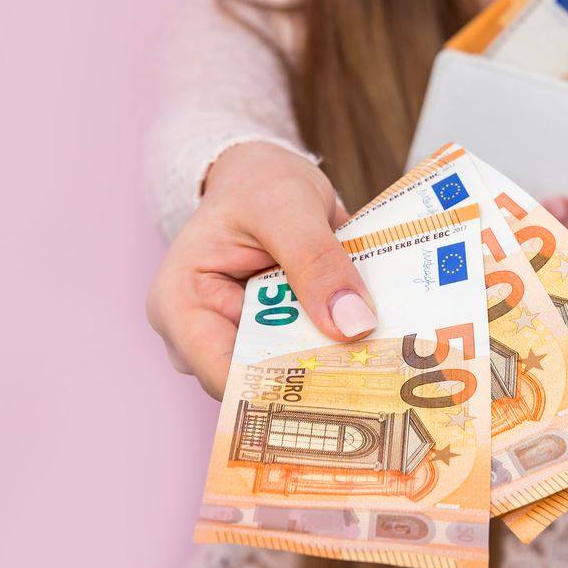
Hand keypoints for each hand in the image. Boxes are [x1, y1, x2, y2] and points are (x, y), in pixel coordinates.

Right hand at [146, 142, 376, 398]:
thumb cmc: (257, 185)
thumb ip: (316, 261)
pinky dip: (340, 350)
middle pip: (259, 381)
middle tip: (378, 376)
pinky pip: (308, 358)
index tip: (336, 389)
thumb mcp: (287, 207)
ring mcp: (237, 343)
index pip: (223, 374)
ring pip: (289, 376)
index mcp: (181, 307)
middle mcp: (200, 337)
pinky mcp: (274, 342)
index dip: (277, 388)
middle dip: (315, 381)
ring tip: (386, 360)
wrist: (264, 179)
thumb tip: (353, 325)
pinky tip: (379, 345)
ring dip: (334, 366)